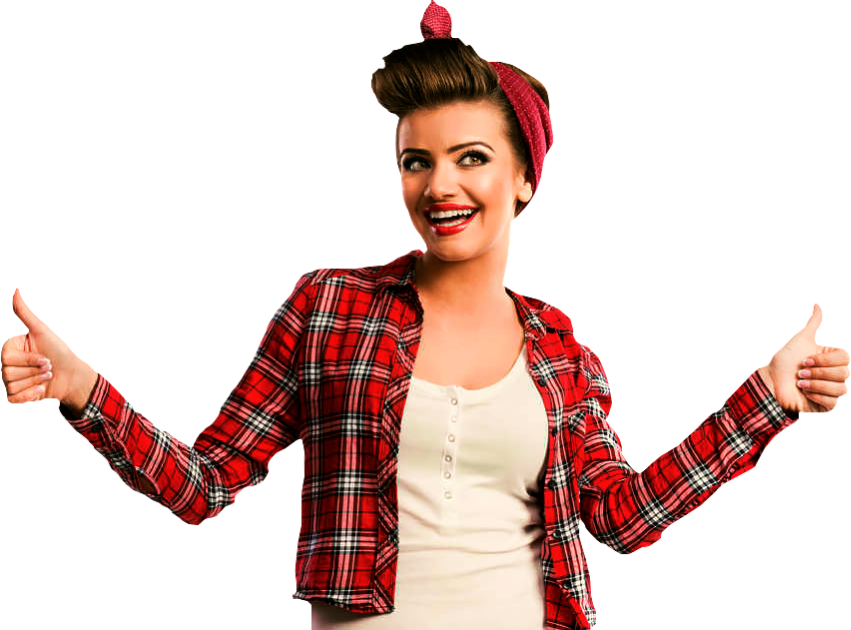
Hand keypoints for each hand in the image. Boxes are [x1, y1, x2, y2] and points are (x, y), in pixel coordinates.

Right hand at [2, 288, 84, 404]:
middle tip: (49, 368)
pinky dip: (29, 397)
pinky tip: (41, 391)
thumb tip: (16, 290)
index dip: (30, 360)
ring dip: (35, 383)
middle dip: (35, 372)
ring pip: (11, 387)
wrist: (72, 374)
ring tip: (47, 378)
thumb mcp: (42, 331)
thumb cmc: (59, 351)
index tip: (46, 358)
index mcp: (9, 349)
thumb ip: (25, 313)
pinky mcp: (16, 395)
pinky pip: (13, 399)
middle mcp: (6, 364)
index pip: (8, 359)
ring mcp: (10, 381)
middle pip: (8, 374)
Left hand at [759, 303, 849, 413]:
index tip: (804, 359)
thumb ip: (812, 323)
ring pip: (842, 388)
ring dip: (816, 384)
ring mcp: (832, 391)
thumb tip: (817, 304)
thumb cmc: (783, 362)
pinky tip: (804, 393)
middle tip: (799, 373)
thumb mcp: (799, 339)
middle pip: (845, 373)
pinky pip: (833, 402)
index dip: (825, 360)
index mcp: (831, 359)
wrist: (770, 383)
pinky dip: (817, 396)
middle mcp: (834, 374)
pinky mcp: (827, 406)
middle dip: (818, 372)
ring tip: (799, 383)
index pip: (846, 357)